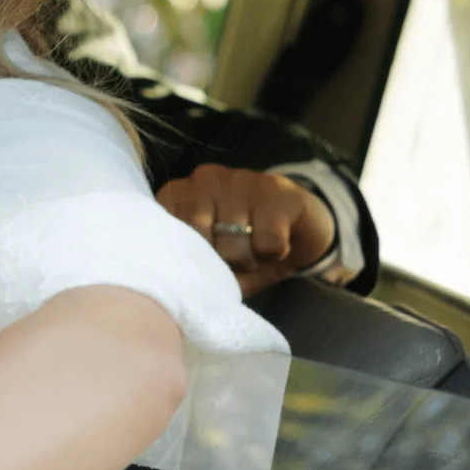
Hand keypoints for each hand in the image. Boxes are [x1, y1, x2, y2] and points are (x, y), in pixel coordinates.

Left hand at [156, 163, 334, 297]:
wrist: (302, 228)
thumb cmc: (246, 248)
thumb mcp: (214, 261)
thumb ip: (193, 268)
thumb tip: (187, 290)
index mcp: (179, 195)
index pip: (168, 236)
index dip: (189, 261)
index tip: (205, 262)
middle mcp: (204, 179)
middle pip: (199, 240)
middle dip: (220, 263)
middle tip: (236, 261)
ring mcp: (240, 179)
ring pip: (233, 246)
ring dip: (249, 261)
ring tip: (256, 253)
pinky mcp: (276, 190)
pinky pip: (267, 243)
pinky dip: (274, 254)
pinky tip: (277, 244)